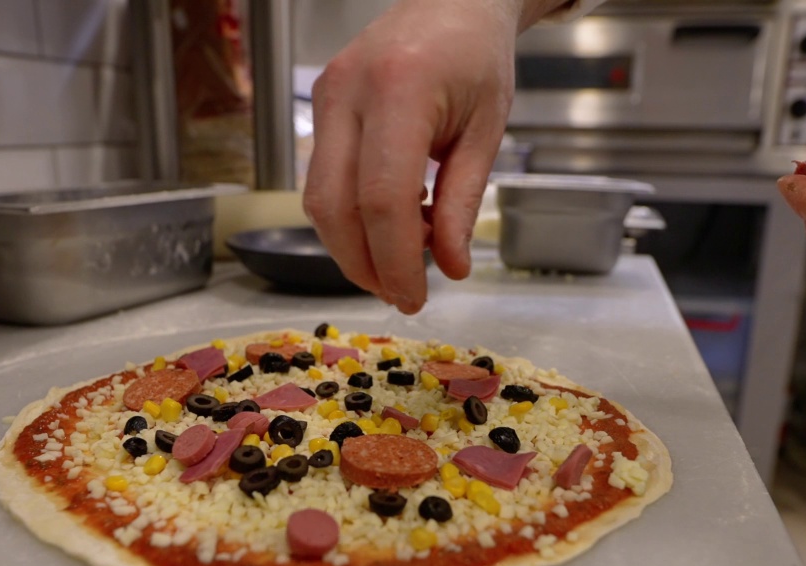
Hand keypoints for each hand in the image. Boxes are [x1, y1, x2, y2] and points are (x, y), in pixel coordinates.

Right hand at [303, 0, 560, 312]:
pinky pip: (321, 178)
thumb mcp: (488, 131)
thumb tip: (450, 269)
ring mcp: (326, 96)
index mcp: (400, 89)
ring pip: (317, 199)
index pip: (382, 199)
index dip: (394, 261)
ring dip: (354, 246)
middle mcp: (349, 90)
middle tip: (401, 293)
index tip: (414, 297)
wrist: (450, 3)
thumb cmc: (476, 57)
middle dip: (363, 264)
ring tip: (401, 260)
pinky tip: (393, 221)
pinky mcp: (319, 106)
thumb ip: (464, 202)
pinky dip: (352, 216)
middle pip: (333, 206)